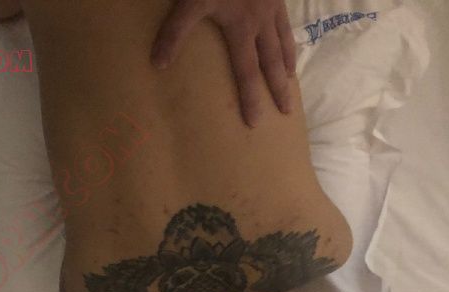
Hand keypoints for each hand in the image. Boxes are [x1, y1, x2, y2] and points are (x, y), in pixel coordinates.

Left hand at [151, 0, 296, 127]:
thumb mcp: (191, 2)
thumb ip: (175, 32)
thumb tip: (158, 65)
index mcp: (242, 29)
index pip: (247, 73)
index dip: (251, 98)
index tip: (255, 122)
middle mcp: (262, 22)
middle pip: (272, 63)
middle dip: (278, 89)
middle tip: (286, 112)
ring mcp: (272, 7)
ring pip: (284, 41)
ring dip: (286, 63)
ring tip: (290, 80)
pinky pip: (285, 22)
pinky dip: (288, 36)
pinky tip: (286, 40)